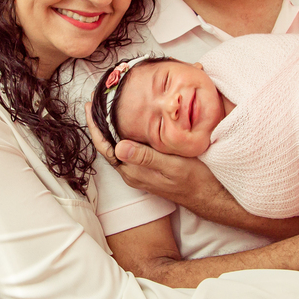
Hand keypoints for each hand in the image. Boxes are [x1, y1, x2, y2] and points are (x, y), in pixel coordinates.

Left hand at [85, 102, 225, 209]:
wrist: (208, 196)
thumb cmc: (194, 181)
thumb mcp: (172, 166)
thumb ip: (146, 157)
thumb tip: (119, 146)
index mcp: (134, 171)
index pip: (106, 147)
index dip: (95, 126)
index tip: (90, 106)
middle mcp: (132, 173)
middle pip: (108, 146)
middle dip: (100, 124)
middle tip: (96, 101)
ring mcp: (139, 172)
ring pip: (118, 148)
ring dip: (110, 129)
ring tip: (107, 108)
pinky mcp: (147, 170)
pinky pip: (129, 151)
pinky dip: (124, 134)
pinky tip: (129, 124)